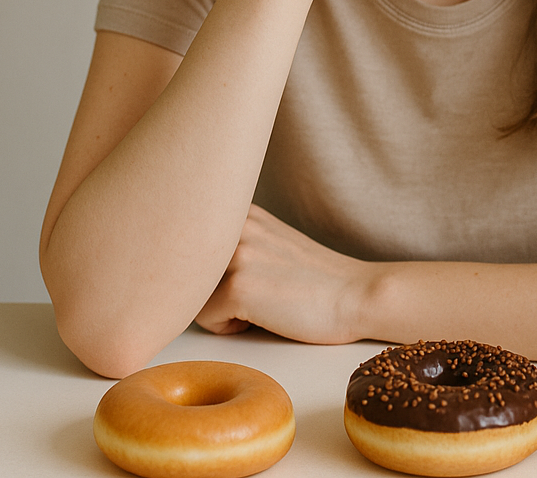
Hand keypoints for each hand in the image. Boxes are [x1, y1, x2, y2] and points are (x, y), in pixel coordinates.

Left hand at [194, 203, 371, 343]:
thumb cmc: (312, 278)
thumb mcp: (270, 241)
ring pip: (190, 295)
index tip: (229, 277)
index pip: (185, 239)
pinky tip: (262, 317)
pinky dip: (229, 327)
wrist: (354, 294)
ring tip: (254, 305)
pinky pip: (205, 319)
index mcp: (241, 209)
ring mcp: (236, 253)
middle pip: (182, 269)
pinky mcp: (238, 287)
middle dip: (202, 290)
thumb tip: (182, 262)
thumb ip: (232, 240)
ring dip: (216, 308)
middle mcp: (234, 223)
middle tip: (242, 296)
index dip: (199, 269)